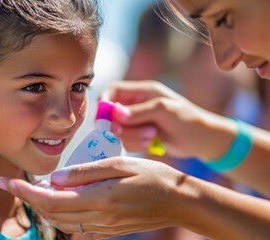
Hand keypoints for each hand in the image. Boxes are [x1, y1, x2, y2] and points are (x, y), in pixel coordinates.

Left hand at [0, 157, 185, 238]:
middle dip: (28, 198)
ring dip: (43, 206)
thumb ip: (85, 172)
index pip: (52, 199)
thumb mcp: (119, 164)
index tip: (7, 180)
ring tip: (33, 188)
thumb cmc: (152, 176)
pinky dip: (61, 214)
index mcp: (100, 199)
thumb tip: (54, 177)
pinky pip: (76, 226)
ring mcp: (103, 227)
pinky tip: (60, 199)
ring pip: (61, 221)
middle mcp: (98, 218)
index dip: (26, 191)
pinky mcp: (108, 230)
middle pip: (52, 212)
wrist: (177, 201)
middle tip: (13, 182)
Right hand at [102, 80, 234, 159]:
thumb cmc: (187, 119)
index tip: (104, 119)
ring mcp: (137, 121)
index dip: (105, 102)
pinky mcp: (139, 136)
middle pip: (112, 114)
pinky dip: (136, 144)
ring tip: (152, 137)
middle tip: (129, 133)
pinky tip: (153, 143)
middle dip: (120, 126)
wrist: (203, 140)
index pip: (113, 90)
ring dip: (132, 137)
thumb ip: (138, 112)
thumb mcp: (164, 110)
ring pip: (119, 130)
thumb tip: (114, 112)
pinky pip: (126, 141)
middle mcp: (136, 105)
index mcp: (142, 91)